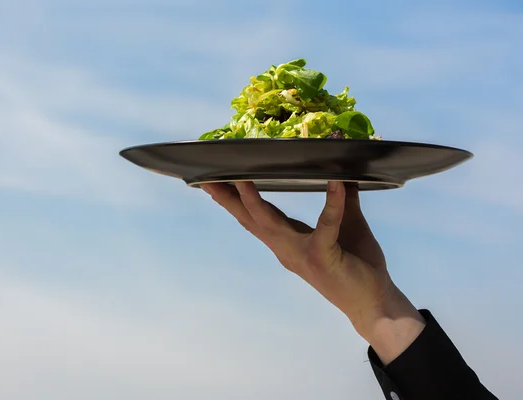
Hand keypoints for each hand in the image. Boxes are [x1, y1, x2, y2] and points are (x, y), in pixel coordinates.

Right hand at [201, 181, 425, 363]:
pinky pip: (326, 226)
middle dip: (228, 200)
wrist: (375, 302)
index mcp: (288, 241)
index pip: (256, 217)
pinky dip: (331, 203)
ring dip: (255, 202)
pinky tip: (336, 183)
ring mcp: (302, 254)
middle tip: (207, 181)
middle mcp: (287, 248)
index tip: (215, 183)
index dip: (235, 201)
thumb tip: (342, 173)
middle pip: (252, 220)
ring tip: (243, 181)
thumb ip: (342, 201)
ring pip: (271, 225)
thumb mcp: (348, 225)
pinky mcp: (323, 257)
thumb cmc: (358, 265)